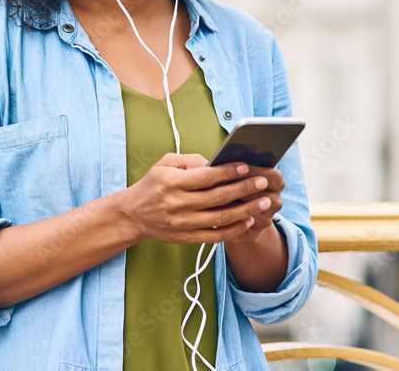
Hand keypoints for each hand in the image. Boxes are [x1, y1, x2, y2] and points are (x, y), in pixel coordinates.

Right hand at [123, 153, 272, 244]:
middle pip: (217, 197)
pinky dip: (235, 230)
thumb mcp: (164, 164)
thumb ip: (190, 161)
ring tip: (264, 201)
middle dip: (244, 189)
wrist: (134, 214)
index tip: (246, 166)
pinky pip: (216, 235)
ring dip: (246, 210)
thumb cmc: (153, 185)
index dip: (227, 172)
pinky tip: (249, 221)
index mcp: (172, 183)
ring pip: (220, 218)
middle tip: (263, 182)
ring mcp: (183, 223)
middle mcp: (178, 204)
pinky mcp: (187, 237)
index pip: (205, 177)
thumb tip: (216, 162)